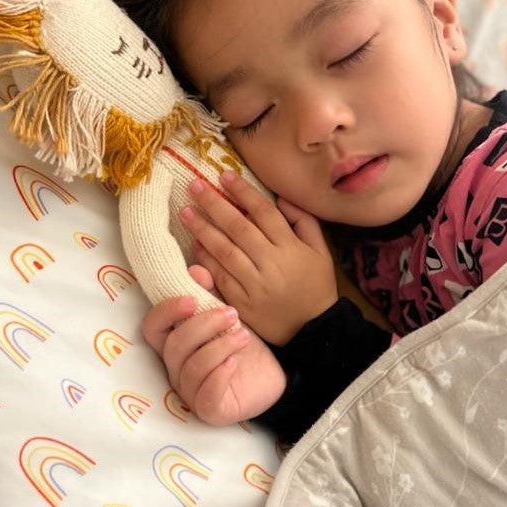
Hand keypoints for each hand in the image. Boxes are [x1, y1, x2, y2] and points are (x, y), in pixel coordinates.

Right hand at [141, 266, 286, 425]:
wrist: (276, 369)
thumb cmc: (243, 338)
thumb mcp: (226, 311)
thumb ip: (209, 292)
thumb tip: (196, 269)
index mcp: (176, 339)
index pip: (152, 326)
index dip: (166, 311)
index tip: (192, 299)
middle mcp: (177, 366)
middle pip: (174, 346)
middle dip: (203, 325)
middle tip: (232, 313)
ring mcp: (191, 390)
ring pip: (191, 369)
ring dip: (218, 347)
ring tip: (243, 335)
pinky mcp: (211, 409)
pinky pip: (206, 397)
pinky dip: (219, 377)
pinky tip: (235, 363)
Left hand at [179, 170, 337, 344]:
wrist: (313, 330)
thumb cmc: (316, 285)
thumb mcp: (320, 250)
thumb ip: (303, 220)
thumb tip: (280, 197)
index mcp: (290, 247)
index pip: (263, 212)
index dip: (243, 192)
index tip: (224, 175)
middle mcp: (271, 263)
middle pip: (238, 228)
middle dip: (214, 204)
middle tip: (195, 185)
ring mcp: (254, 285)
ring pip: (224, 251)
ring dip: (203, 229)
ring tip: (186, 211)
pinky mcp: (241, 303)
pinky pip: (220, 277)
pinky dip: (206, 259)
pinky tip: (194, 243)